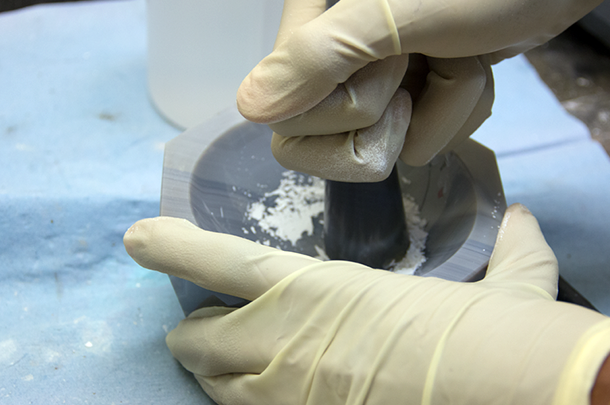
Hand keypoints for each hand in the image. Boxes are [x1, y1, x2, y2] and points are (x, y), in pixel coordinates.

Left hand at [124, 204, 609, 404]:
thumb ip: (512, 251)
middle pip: (197, 339)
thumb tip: (523, 219)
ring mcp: (283, 400)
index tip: (138, 239)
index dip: (173, 248)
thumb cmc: (494, 339)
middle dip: (195, 331)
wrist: (509, 396)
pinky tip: (269, 398)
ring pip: (211, 386)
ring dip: (212, 370)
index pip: (221, 261)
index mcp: (319, 292)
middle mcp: (283, 346)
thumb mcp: (509, 289)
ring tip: (229, 362)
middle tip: (210, 325)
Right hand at [236, 0, 600, 181]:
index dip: (347, 114)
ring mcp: (375, 77)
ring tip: (456, 56)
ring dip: (439, 108)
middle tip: (424, 58)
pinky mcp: (412, 92)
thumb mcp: (393, 13)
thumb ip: (317, 58)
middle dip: (393, 114)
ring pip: (384, 146)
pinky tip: (469, 68)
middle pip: (333, 143)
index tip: (392, 65)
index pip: (288, 122)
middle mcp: (333, 55)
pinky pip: (420, 139)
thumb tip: (248, 110)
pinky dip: (456, 108)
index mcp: (311, 28)